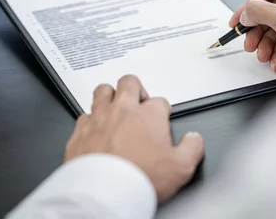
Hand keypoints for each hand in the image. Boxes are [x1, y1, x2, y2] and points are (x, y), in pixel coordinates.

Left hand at [64, 75, 203, 202]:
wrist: (105, 193)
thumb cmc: (139, 177)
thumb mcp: (181, 167)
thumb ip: (192, 148)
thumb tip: (194, 139)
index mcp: (149, 114)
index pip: (160, 102)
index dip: (162, 112)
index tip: (161, 122)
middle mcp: (123, 110)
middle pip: (129, 82)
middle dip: (136, 89)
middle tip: (138, 101)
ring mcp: (99, 118)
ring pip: (103, 91)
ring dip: (110, 96)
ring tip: (115, 106)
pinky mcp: (80, 131)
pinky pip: (84, 115)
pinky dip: (90, 120)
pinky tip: (95, 129)